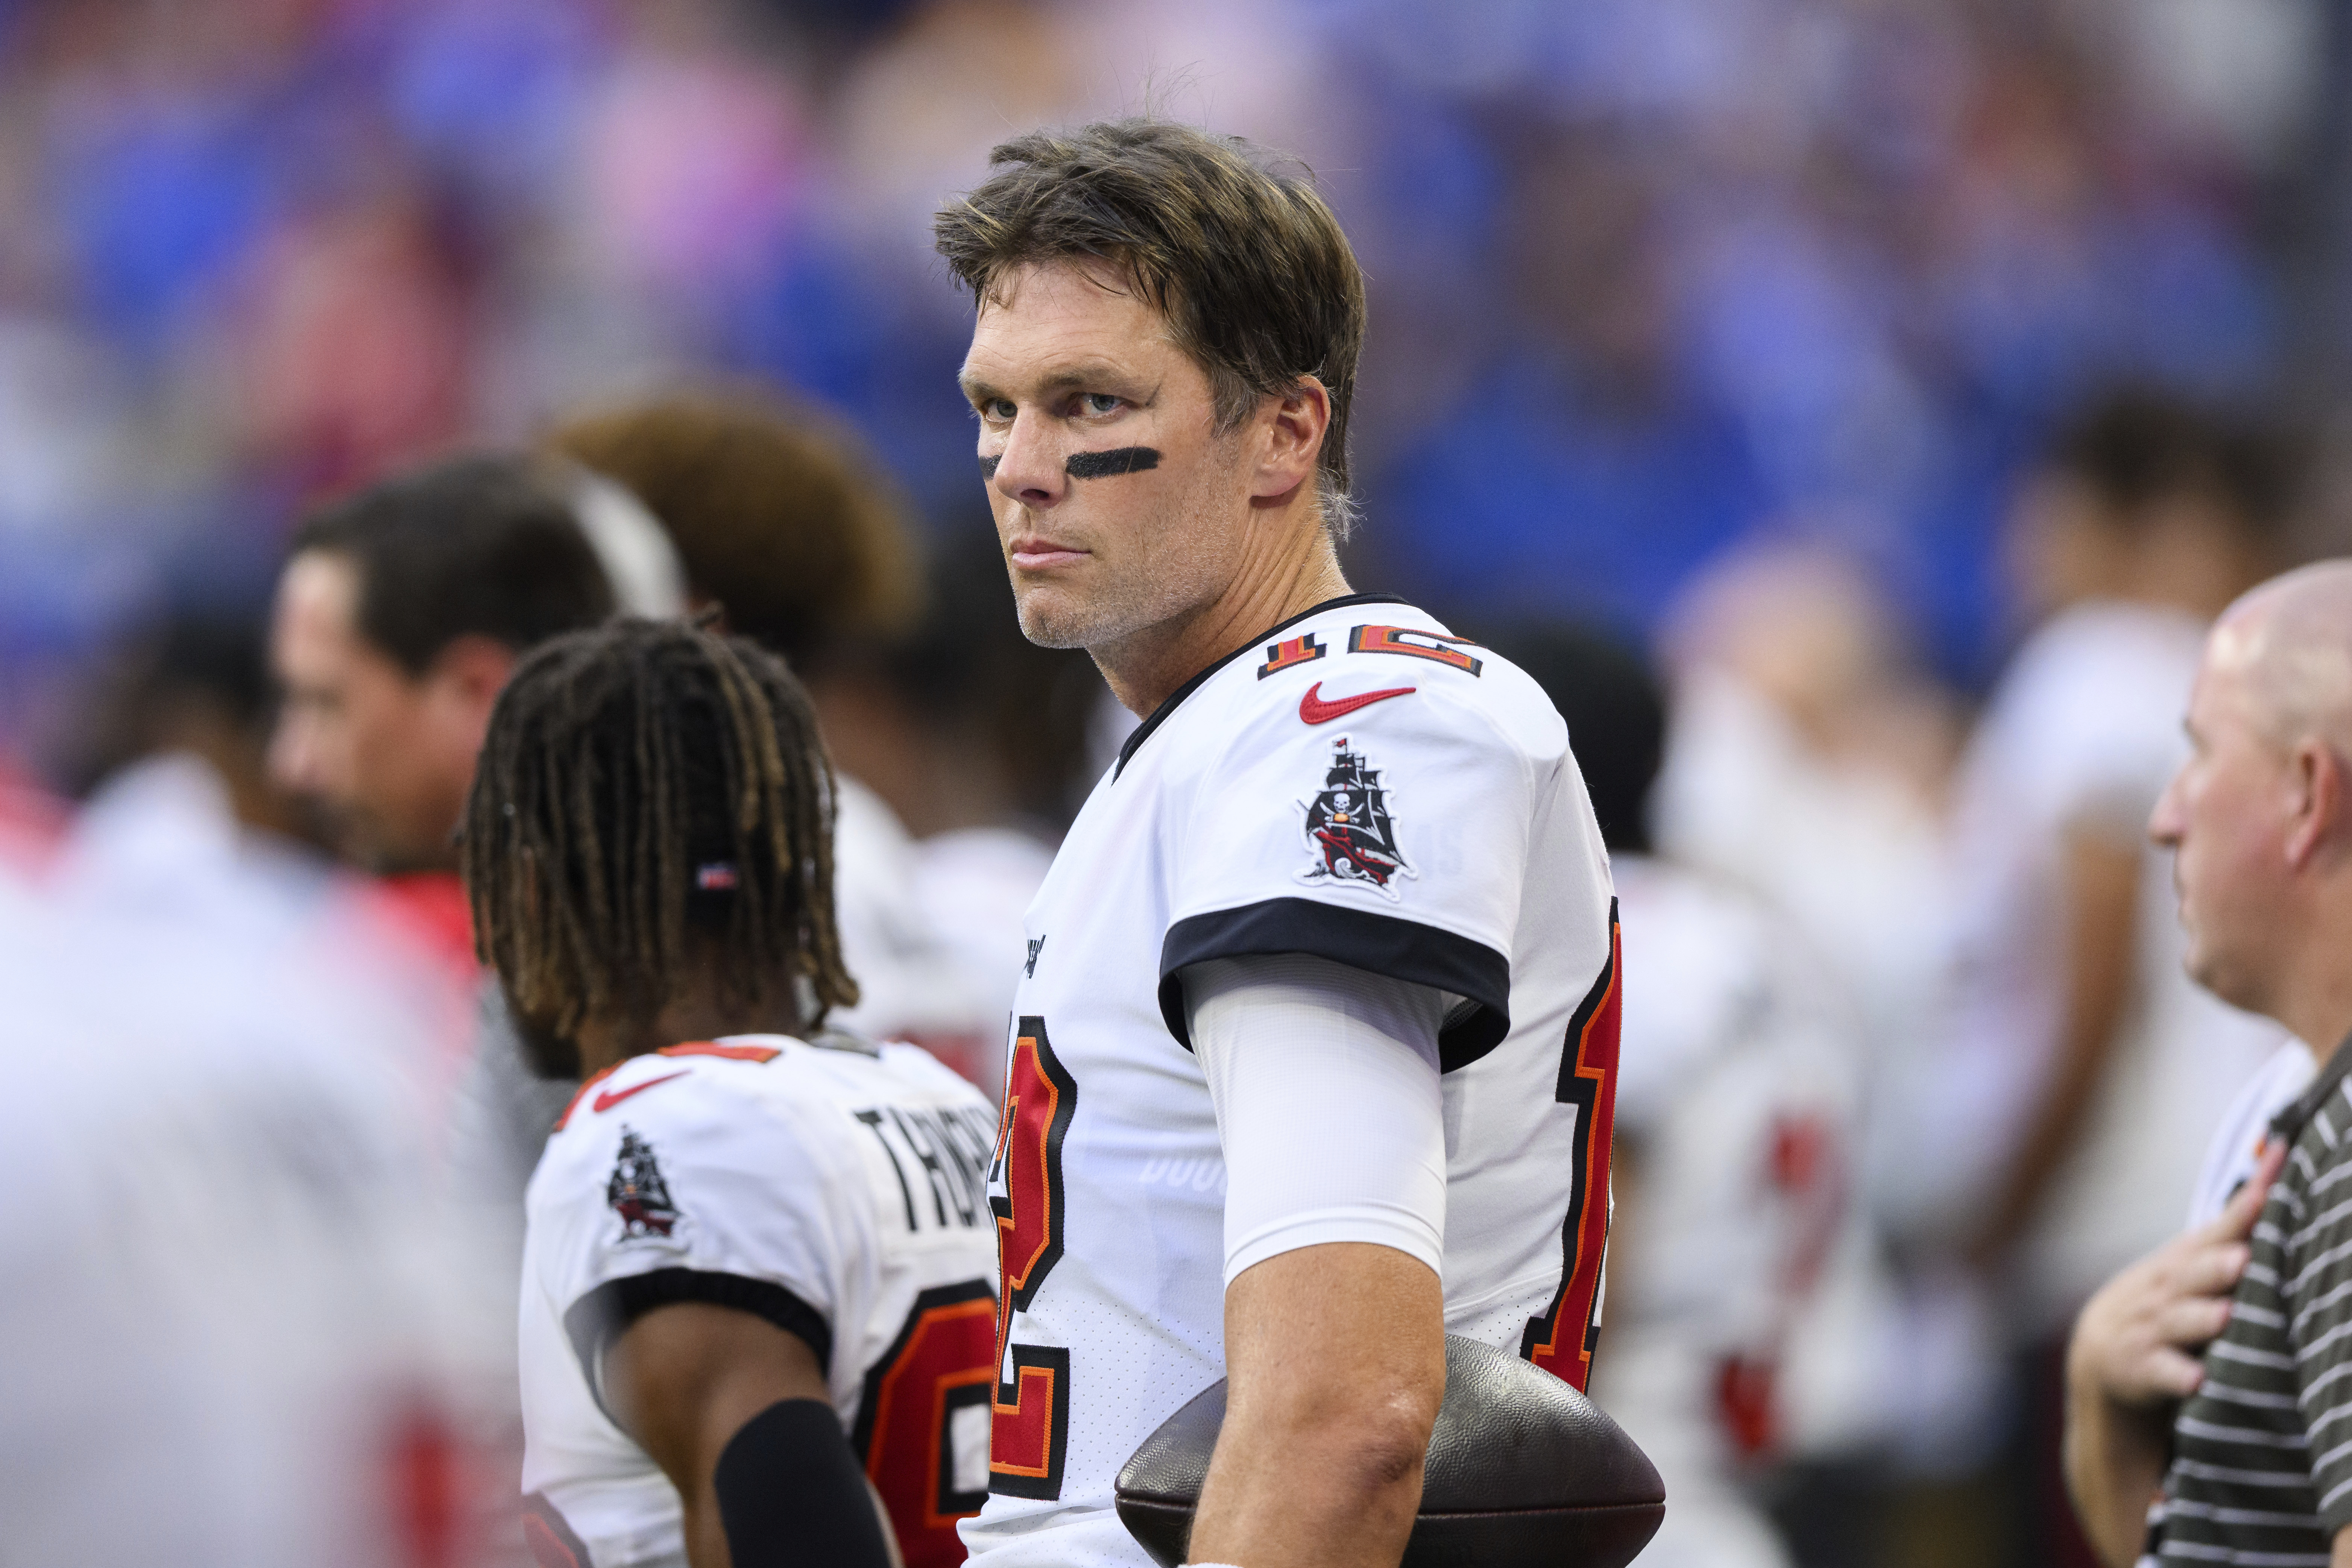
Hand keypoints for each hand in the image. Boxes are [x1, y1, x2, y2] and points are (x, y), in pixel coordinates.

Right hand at [2068, 1138, 2284, 1407]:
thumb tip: (2279, 1189)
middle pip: (2192, 1275)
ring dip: (2199, 1319)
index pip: (2222, 1227)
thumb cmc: (2166, 1303)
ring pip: (2176, 1322)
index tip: (2274, 1175)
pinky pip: (2159, 1373)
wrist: (2100, 1353)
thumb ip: (2232, 1234)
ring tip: (2223, 1315)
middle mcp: (2167, 1289)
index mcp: (2185, 1260)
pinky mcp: (2139, 1368)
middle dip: (2216, 1266)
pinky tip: (2196, 1380)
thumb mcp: (2190, 1266)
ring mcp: (2150, 1327)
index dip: (2248, 1204)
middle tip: (2242, 1260)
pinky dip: (2176, 1376)